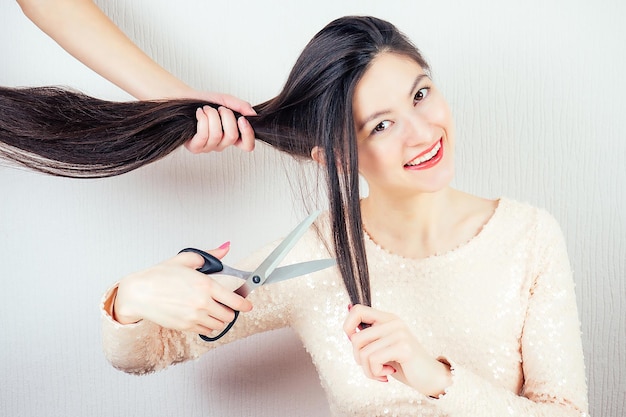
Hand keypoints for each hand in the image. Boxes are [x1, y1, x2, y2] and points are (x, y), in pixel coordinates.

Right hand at [114, 243, 252, 334]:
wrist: (138, 293)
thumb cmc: (159, 276)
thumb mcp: (186, 260)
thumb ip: (210, 255)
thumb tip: (226, 248)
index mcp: (205, 285)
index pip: (234, 300)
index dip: (245, 304)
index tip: (248, 305)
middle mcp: (202, 303)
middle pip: (229, 315)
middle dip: (229, 310)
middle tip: (223, 304)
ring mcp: (194, 317)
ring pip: (219, 324)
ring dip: (219, 318)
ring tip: (211, 310)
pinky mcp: (186, 327)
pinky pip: (206, 330)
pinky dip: (207, 325)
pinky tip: (200, 316)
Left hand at [183, 91, 255, 153]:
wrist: (186, 99)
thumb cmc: (205, 102)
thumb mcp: (226, 100)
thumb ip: (241, 106)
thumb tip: (252, 114)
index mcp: (232, 136)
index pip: (247, 145)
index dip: (248, 134)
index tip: (242, 119)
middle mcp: (222, 144)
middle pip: (232, 136)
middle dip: (227, 116)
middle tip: (220, 108)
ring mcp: (209, 147)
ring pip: (217, 134)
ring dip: (212, 116)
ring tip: (207, 109)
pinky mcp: (196, 147)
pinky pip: (204, 135)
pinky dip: (203, 120)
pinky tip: (200, 113)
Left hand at [344, 304, 451, 396]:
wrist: (431, 377)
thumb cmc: (404, 364)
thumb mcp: (383, 347)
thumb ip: (368, 335)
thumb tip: (348, 315)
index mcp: (387, 318)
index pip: (357, 310)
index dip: (348, 327)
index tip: (357, 345)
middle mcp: (393, 322)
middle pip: (355, 338)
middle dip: (358, 359)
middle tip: (373, 368)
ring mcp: (399, 333)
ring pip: (363, 353)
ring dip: (369, 370)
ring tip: (381, 373)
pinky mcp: (403, 348)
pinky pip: (374, 360)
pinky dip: (376, 373)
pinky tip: (389, 374)